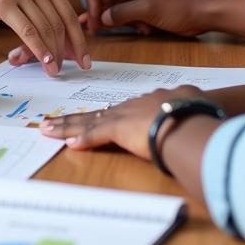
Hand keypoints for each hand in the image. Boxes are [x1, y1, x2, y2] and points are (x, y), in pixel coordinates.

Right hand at [0, 0, 90, 75]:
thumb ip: (35, 1)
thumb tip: (55, 31)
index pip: (67, 10)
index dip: (78, 36)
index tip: (84, 56)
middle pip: (60, 21)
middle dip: (69, 48)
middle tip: (73, 68)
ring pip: (46, 28)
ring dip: (54, 53)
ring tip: (55, 70)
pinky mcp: (3, 1)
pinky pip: (28, 31)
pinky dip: (39, 49)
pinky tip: (45, 62)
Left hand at [39, 85, 204, 154]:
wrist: (191, 119)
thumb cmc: (198, 113)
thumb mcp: (195, 105)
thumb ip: (189, 107)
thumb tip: (194, 110)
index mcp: (150, 101)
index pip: (121, 110)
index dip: (106, 115)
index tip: (94, 117)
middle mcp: (132, 105)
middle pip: (98, 113)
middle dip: (74, 118)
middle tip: (53, 121)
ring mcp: (124, 116)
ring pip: (89, 121)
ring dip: (67, 127)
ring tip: (47, 129)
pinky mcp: (119, 128)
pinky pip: (95, 134)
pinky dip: (82, 138)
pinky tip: (68, 143)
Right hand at [86, 0, 213, 37]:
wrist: (208, 13)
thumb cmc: (182, 5)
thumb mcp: (149, 9)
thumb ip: (122, 13)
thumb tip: (101, 19)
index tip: (93, 17)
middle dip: (99, 10)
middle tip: (94, 28)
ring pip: (115, 4)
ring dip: (111, 18)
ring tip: (103, 32)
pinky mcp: (145, 5)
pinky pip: (127, 12)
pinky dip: (126, 22)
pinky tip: (138, 30)